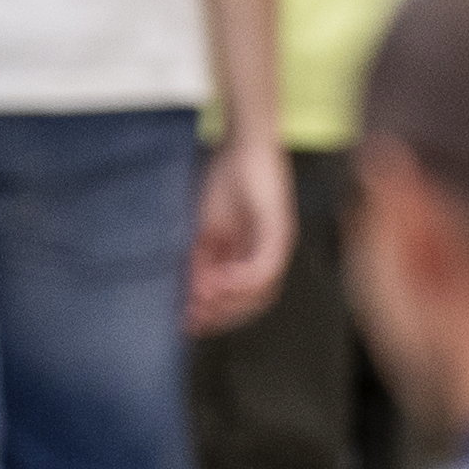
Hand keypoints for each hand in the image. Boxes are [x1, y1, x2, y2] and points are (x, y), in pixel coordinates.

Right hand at [187, 131, 294, 331]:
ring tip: (205, 299)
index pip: (238, 299)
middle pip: (251, 303)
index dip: (214, 314)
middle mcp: (269, 257)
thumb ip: (200, 263)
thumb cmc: (226, 184)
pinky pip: (267, 266)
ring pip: (261, 292)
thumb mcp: (205, 231)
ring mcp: (277, 246)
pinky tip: (223, 280)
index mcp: (251, 258)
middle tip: (195, 316)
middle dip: (221, 313)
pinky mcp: (280, 232)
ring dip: (231, 300)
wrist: (243, 147)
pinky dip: (244, 279)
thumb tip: (190, 295)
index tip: (188, 321)